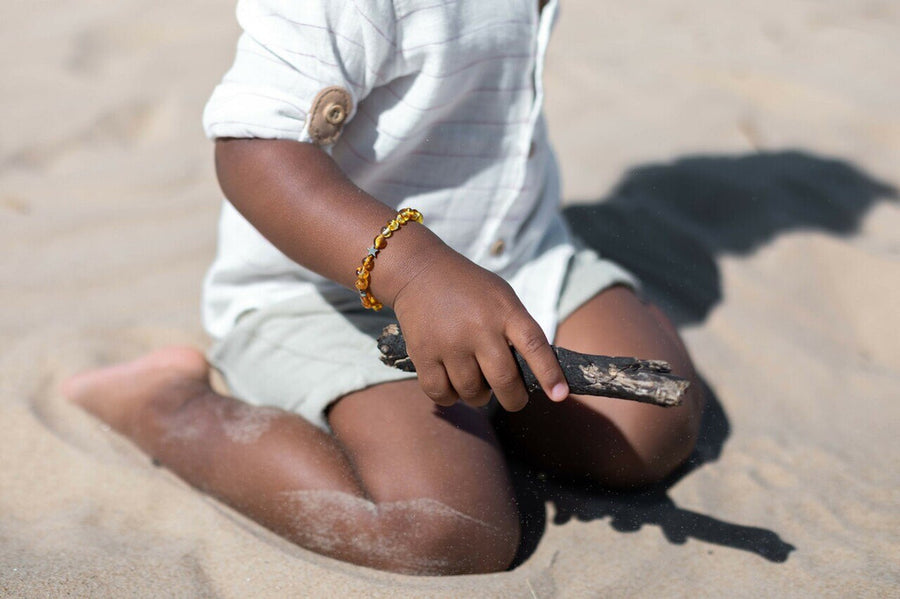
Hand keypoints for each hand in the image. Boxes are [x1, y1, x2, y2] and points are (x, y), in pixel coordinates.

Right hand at [390, 246, 568, 410]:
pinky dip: (449, 397)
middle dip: (514, 399)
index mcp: (505, 311)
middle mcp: (479, 327)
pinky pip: (441, 393)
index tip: (559, 395)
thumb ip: (517, 329)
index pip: (534, 345)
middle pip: (504, 380)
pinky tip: (452, 385)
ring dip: (478, 396)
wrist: (419, 271)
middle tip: (513, 399)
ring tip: (476, 383)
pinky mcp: (423, 353)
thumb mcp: (501, 297)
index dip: (549, 374)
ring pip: (472, 392)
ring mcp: (449, 342)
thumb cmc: (468, 288)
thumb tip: (533, 374)